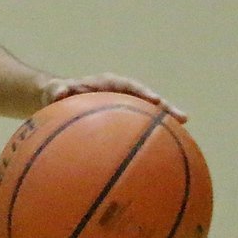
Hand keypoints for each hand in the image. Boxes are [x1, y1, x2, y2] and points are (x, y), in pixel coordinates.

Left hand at [41, 74, 186, 123]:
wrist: (56, 99)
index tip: (155, 101)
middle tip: (183, 118)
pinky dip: (149, 137)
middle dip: (165, 108)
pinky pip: (137, 127)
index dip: (143, 92)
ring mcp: (122, 106)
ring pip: (147, 114)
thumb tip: (59, 92)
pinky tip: (162, 154)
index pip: (128, 85)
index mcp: (106, 83)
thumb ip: (57, 90)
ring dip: (164, 124)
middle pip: (146, 99)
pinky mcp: (120, 120)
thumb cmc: (55, 94)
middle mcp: (119, 93)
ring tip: (184, 136)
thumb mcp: (53, 91)